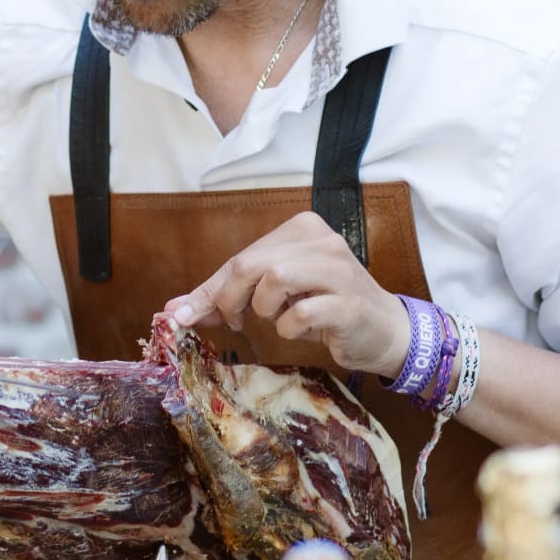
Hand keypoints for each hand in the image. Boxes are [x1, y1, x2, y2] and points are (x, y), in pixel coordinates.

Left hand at [162, 211, 410, 377]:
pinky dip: (290, 327)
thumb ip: (229, 298)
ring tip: (278, 319)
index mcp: (300, 229)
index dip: (210, 289)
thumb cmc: (326, 310)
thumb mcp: (277, 297)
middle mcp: (320, 239)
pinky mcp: (349, 301)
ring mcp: (337, 268)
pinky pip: (300, 313)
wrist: (385, 330)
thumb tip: (175, 311)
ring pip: (274, 279)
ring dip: (265, 309)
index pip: (242, 257)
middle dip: (229, 299)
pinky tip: (302, 329)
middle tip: (233, 322)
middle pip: (251, 264)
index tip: (184, 315)